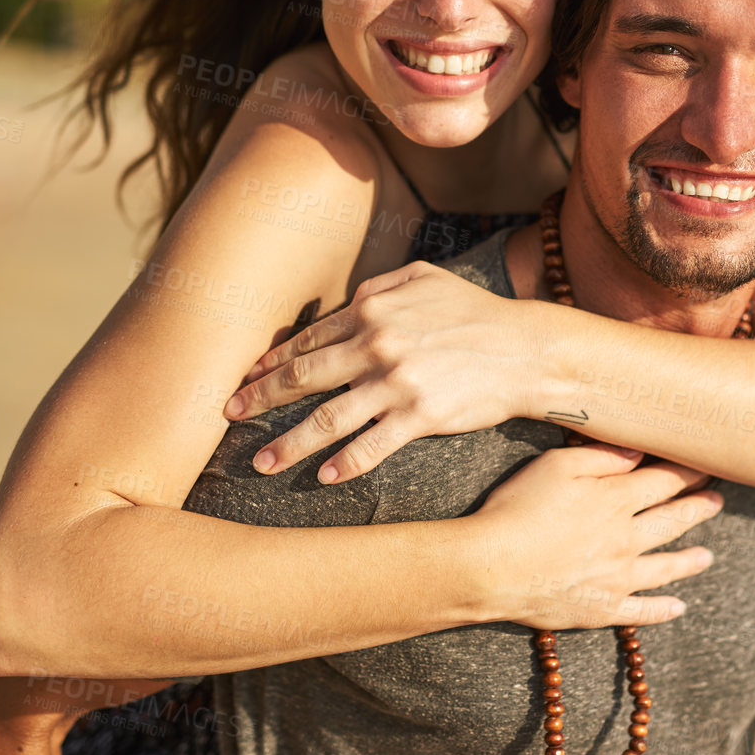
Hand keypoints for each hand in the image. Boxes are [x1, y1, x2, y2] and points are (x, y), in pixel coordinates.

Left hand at [224, 262, 535, 481]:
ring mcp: (398, 382)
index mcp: (373, 309)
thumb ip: (380, 284)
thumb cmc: (475, 312)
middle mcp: (378, 344)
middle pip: (304, 377)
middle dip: (260, 399)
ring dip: (289, 444)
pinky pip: (373, 445)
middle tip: (228, 416)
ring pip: (328, 418)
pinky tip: (324, 477)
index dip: (273, 361)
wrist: (526, 350)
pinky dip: (345, 463)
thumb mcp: (425, 277)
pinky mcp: (421, 415)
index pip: (309, 340)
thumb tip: (348, 299)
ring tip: (260, 464)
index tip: (246, 378)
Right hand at [471, 444, 721, 629]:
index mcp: (615, 500)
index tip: (707, 464)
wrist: (492, 567)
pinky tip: (679, 608)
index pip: (663, 481)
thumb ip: (602, 456)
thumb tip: (639, 451)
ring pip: (665, 567)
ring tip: (708, 557)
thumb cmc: (518, 508)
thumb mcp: (556, 466)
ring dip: (689, 560)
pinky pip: (642, 611)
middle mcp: (625, 539)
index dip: (688, 471)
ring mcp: (618, 578)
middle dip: (697, 509)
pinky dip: (663, 610)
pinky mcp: (602, 609)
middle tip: (717, 501)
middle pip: (671, 521)